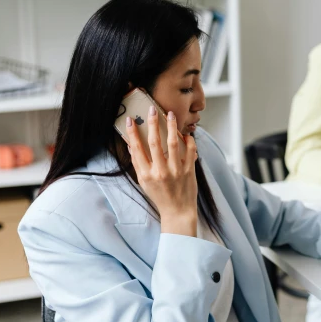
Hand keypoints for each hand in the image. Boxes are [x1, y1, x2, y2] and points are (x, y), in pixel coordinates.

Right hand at [126, 106, 197, 235]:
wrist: (178, 211)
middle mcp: (160, 171)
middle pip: (155, 143)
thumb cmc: (159, 196)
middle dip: (153, 124)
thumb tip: (131, 144)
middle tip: (151, 110)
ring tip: (170, 114)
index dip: (132, 133)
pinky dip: (189, 140)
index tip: (130, 120)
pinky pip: (190, 151)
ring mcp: (176, 171)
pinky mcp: (189, 170)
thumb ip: (138, 163)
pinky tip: (185, 133)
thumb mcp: (143, 182)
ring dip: (171, 127)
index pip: (137, 149)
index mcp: (146, 174)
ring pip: (173, 143)